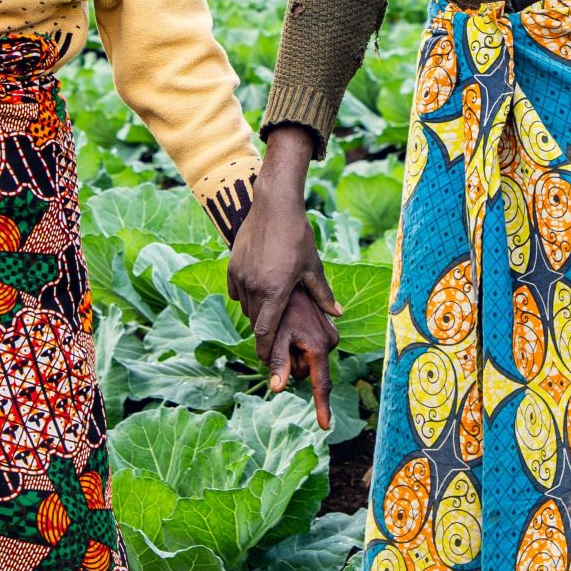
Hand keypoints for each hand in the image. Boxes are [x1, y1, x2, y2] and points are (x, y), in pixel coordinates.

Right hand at [226, 141, 342, 429]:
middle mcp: (254, 286)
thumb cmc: (298, 236)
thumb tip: (338, 316)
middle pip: (256, 322)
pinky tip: (256, 289)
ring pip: (245, 307)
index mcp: (276, 291)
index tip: (269, 364)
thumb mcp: (313, 267)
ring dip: (255, 313)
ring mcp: (241, 276)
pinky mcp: (232, 266)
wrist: (274, 205)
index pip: (267, 332)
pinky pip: (236, 291)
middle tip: (274, 339)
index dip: (267, 352)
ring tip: (269, 310)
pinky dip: (244, 296)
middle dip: (265, 332)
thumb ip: (323, 295)